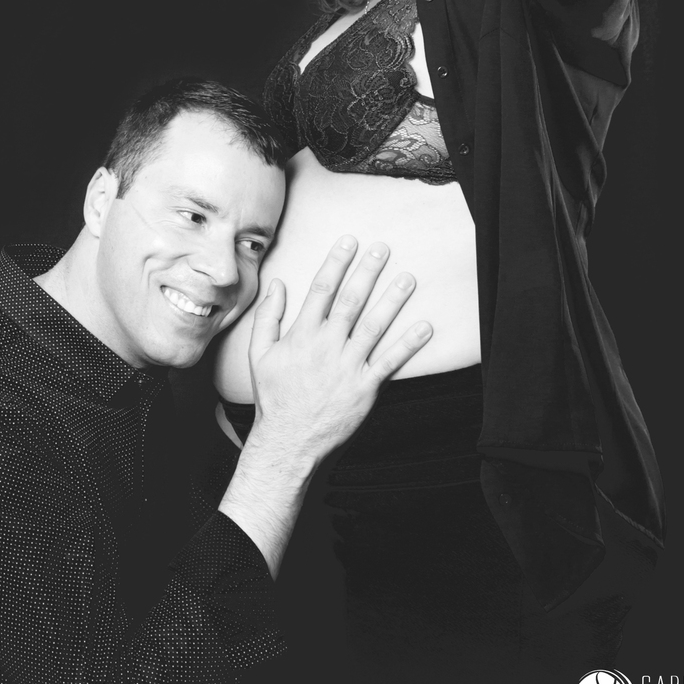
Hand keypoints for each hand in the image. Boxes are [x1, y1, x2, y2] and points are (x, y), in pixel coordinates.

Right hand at [246, 236, 431, 463]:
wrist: (288, 442)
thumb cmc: (274, 397)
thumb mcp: (259, 354)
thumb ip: (268, 316)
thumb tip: (276, 283)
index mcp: (302, 335)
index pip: (322, 289)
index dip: (337, 263)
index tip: (349, 241)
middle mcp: (327, 346)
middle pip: (351, 301)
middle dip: (368, 271)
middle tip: (382, 248)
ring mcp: (348, 367)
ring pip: (374, 326)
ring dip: (393, 300)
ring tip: (407, 278)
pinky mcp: (365, 388)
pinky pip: (390, 363)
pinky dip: (408, 345)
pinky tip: (424, 327)